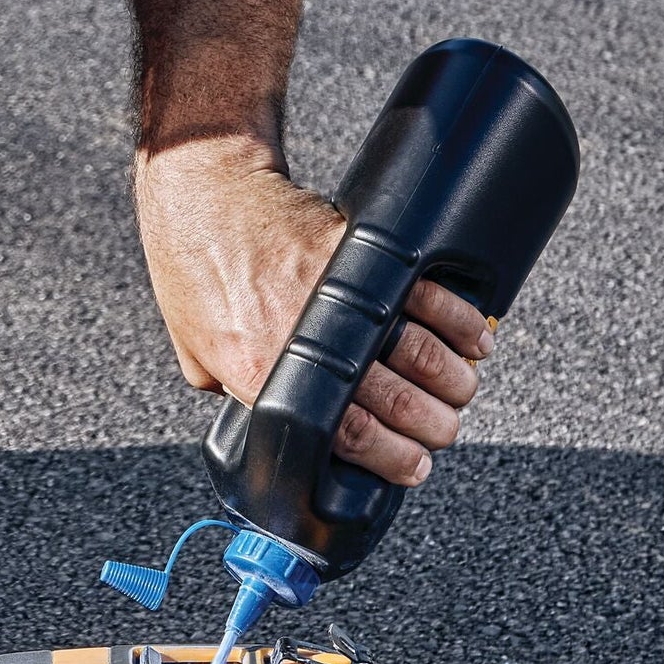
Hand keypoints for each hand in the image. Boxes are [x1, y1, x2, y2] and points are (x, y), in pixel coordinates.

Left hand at [134, 134, 497, 486]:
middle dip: (435, 426)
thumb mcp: (196, 354)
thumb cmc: (191, 272)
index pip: (352, 436)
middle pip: (401, 401)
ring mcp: (341, 298)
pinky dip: (460, 321)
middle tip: (444, 430)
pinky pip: (429, 295)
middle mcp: (310, 345)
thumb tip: (265, 409)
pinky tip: (473, 339)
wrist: (204, 196)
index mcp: (267, 379)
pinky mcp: (362, 256)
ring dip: (455, 380)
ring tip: (460, 390)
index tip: (415, 467)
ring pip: (425, 353)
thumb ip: (233, 391)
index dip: (394, 459)